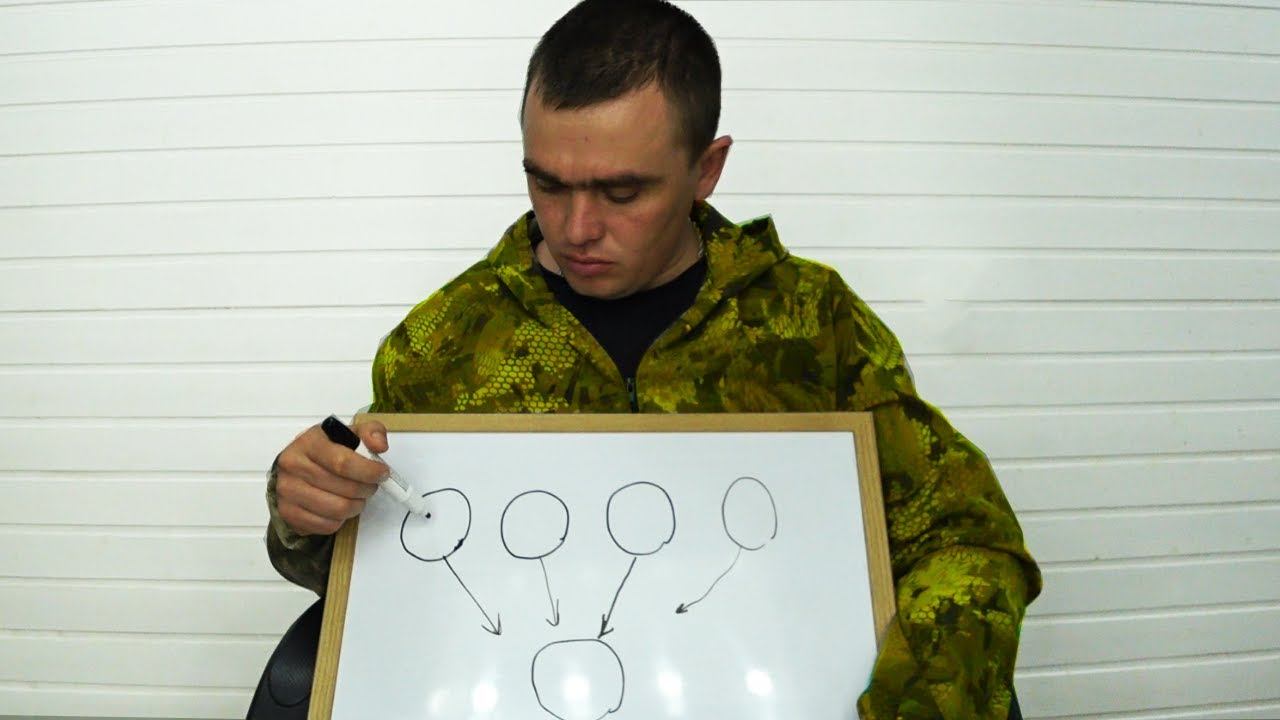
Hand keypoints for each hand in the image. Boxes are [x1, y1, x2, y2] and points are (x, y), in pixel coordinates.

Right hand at [273, 420, 389, 535]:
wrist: (294, 469)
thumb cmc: (325, 452)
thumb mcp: (348, 434)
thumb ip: (370, 432)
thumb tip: (379, 445)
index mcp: (309, 443)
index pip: (343, 462)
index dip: (369, 471)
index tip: (382, 473)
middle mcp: (293, 466)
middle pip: (345, 489)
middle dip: (366, 490)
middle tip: (370, 486)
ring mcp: (287, 491)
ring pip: (338, 510)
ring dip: (356, 506)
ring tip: (357, 497)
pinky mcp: (288, 513)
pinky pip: (327, 525)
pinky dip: (341, 520)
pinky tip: (340, 508)